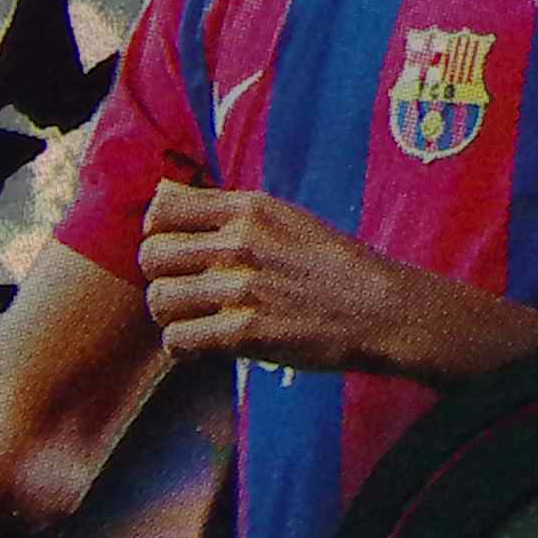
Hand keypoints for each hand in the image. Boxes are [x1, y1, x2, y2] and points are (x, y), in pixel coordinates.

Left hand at [137, 182, 537, 381]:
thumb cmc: (336, 266)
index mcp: (250, 209)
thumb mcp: (286, 217)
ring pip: (160, 300)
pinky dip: (183, 346)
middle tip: (185, 291)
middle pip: (151, 256)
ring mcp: (243, 288)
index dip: (158, 232)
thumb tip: (162, 190)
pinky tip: (204, 344)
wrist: (386, 310)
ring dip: (171, 314)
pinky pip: (178, 340)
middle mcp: (241, 243)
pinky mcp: (246, 332)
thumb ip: (225, 207)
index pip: (162, 209)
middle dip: (161, 277)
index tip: (178, 250)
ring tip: (194, 319)